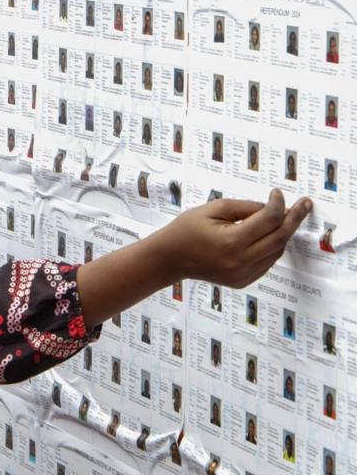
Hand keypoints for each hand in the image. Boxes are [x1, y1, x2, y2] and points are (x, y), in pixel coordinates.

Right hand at [155, 190, 311, 287]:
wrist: (170, 258)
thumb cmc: (186, 230)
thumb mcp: (212, 209)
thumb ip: (244, 207)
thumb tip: (272, 207)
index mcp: (231, 242)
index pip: (268, 219)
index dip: (278, 203)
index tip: (277, 193)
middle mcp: (240, 261)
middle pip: (280, 237)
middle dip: (294, 218)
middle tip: (304, 204)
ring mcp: (243, 274)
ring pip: (277, 251)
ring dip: (283, 233)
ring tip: (286, 218)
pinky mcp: (243, 281)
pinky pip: (268, 262)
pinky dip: (273, 247)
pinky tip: (269, 235)